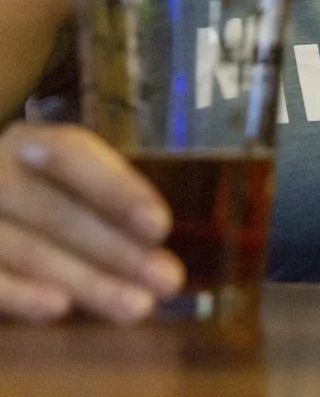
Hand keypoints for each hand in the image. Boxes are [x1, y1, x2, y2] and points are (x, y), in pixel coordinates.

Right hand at [0, 123, 183, 323]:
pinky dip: (20, 294)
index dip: (116, 190)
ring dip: (85, 281)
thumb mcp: (72, 179)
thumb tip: (155, 239)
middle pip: (55, 212)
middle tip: (168, 280)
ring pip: (26, 250)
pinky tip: (59, 308)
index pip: (73, 156)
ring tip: (138, 306)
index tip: (160, 227)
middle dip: (116, 250)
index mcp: (29, 143)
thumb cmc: (41, 192)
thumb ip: (108, 197)